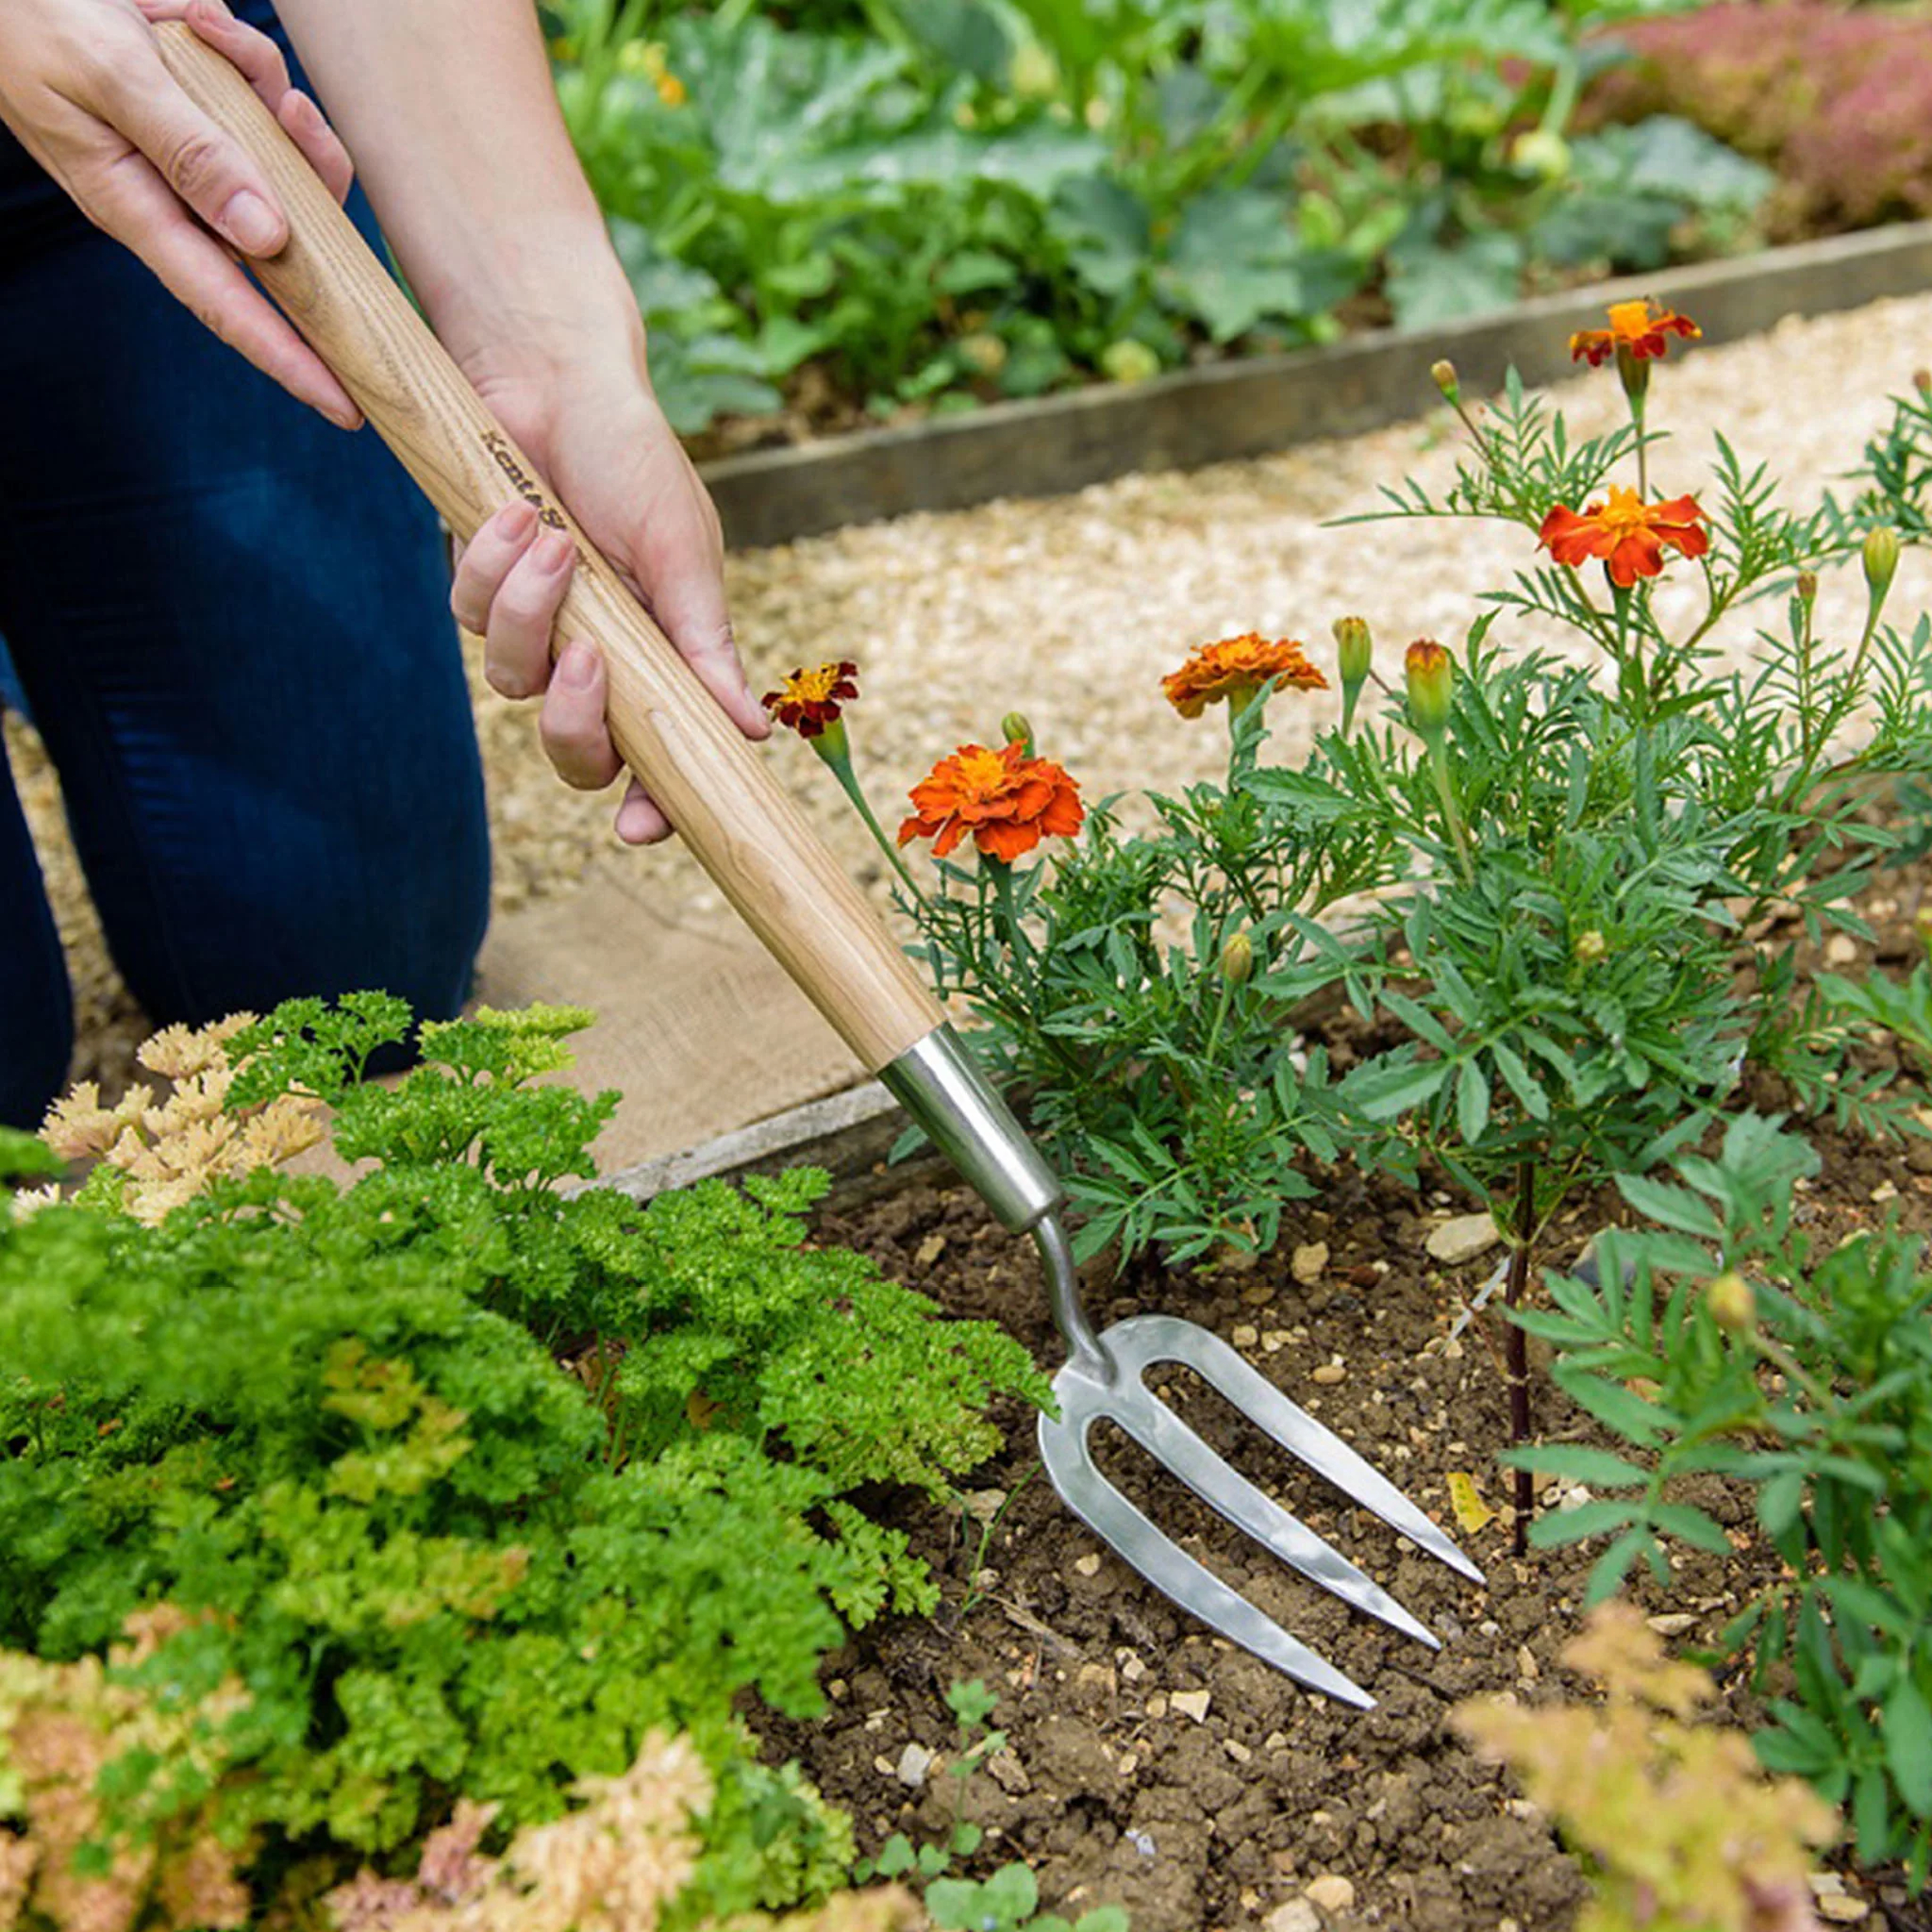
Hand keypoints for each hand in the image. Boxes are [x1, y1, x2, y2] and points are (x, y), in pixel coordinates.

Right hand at [0, 0, 359, 425]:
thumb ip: (190, 155)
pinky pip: (254, 105)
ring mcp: (187, 162)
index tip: (348, 407)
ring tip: (205, 31)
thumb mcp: (113, 77)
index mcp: (138, 207)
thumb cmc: (35, 19)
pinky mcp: (197, 121)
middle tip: (292, 109)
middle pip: (283, 229)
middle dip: (307, 173)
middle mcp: (171, 197)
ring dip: (260, 90)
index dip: (292, 362)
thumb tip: (266, 240)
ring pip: (278, 157)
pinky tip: (194, 20)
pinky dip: (239, 60)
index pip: (230, 307)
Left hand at [450, 353, 766, 844]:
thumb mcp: (684, 556)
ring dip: (528, 613)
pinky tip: (516, 511)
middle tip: (589, 660)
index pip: (655, 761)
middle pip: (574, 751)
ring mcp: (536, 630)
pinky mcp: (478, 589)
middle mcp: (599, 660)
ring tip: (551, 537)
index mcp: (660, 663)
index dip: (648, 805)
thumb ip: (707, 646)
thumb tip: (753, 731)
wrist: (556, 379)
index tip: (638, 827)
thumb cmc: (635, 463)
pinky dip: (492, 565)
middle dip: (573, 720)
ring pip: (512, 682)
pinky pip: (469, 614)